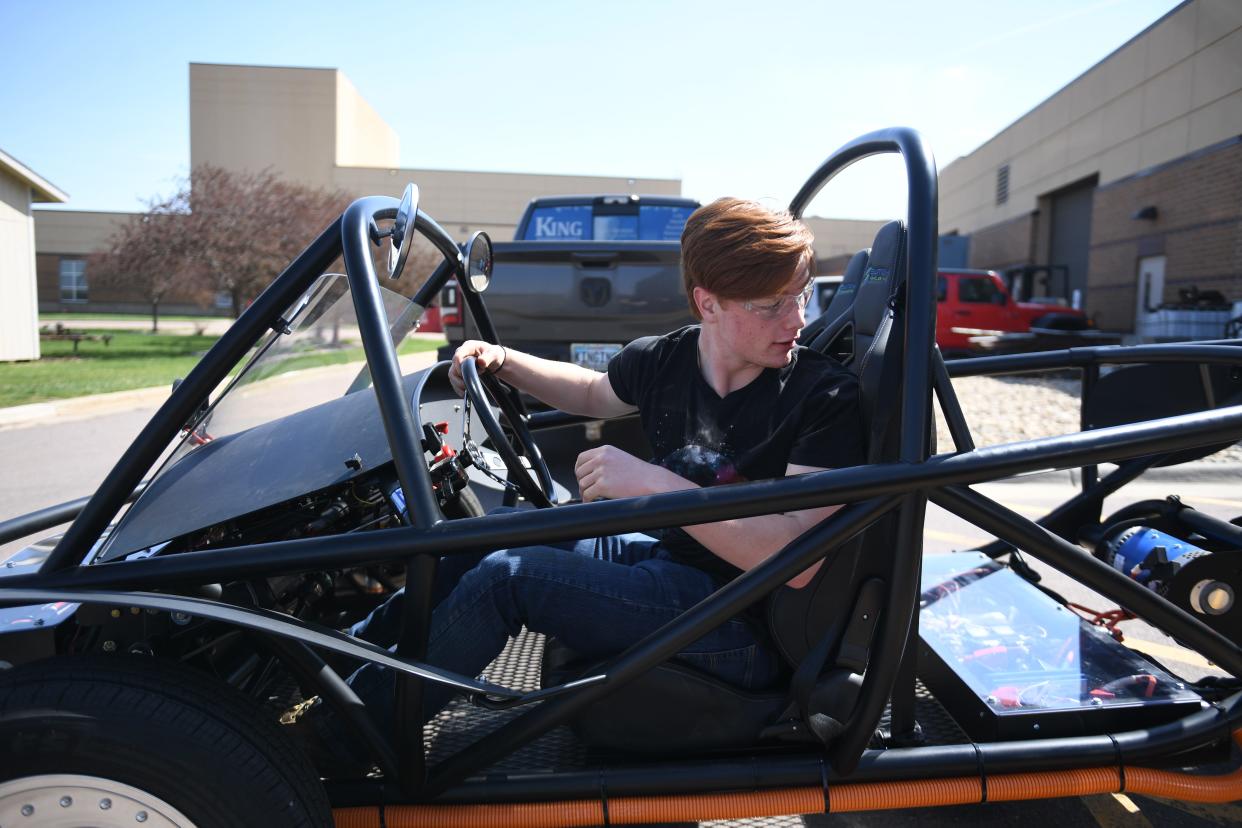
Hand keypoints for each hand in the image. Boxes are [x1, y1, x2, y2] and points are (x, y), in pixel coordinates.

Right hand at [448, 340, 505, 395]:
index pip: (458, 356)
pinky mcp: (459, 371)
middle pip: (453, 367)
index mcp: (468, 347)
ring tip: (467, 390)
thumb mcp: (494, 354)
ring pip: (452, 375)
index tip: (466, 375)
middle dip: (459, 378)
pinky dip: (458, 388)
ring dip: (458, 384)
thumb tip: (481, 362)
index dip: (460, 366)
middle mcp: (461, 354)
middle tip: (467, 385)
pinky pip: (454, 380)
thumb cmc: (494, 355)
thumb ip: (488, 357)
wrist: (494, 361)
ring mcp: (459, 363)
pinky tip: (465, 393)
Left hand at [575, 445, 689, 501]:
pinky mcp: (603, 485)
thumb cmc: (639, 473)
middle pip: (579, 472)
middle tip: (586, 489)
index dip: (579, 469)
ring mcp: (601, 472)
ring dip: (584, 492)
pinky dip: (587, 500)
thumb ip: (604, 460)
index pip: (582, 458)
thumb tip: (590, 471)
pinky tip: (591, 502)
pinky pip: (587, 494)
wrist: (652, 481)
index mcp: (605, 450)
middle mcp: (601, 459)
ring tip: (589, 497)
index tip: (581, 477)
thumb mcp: (619, 458)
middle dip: (581, 482)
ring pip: (582, 484)